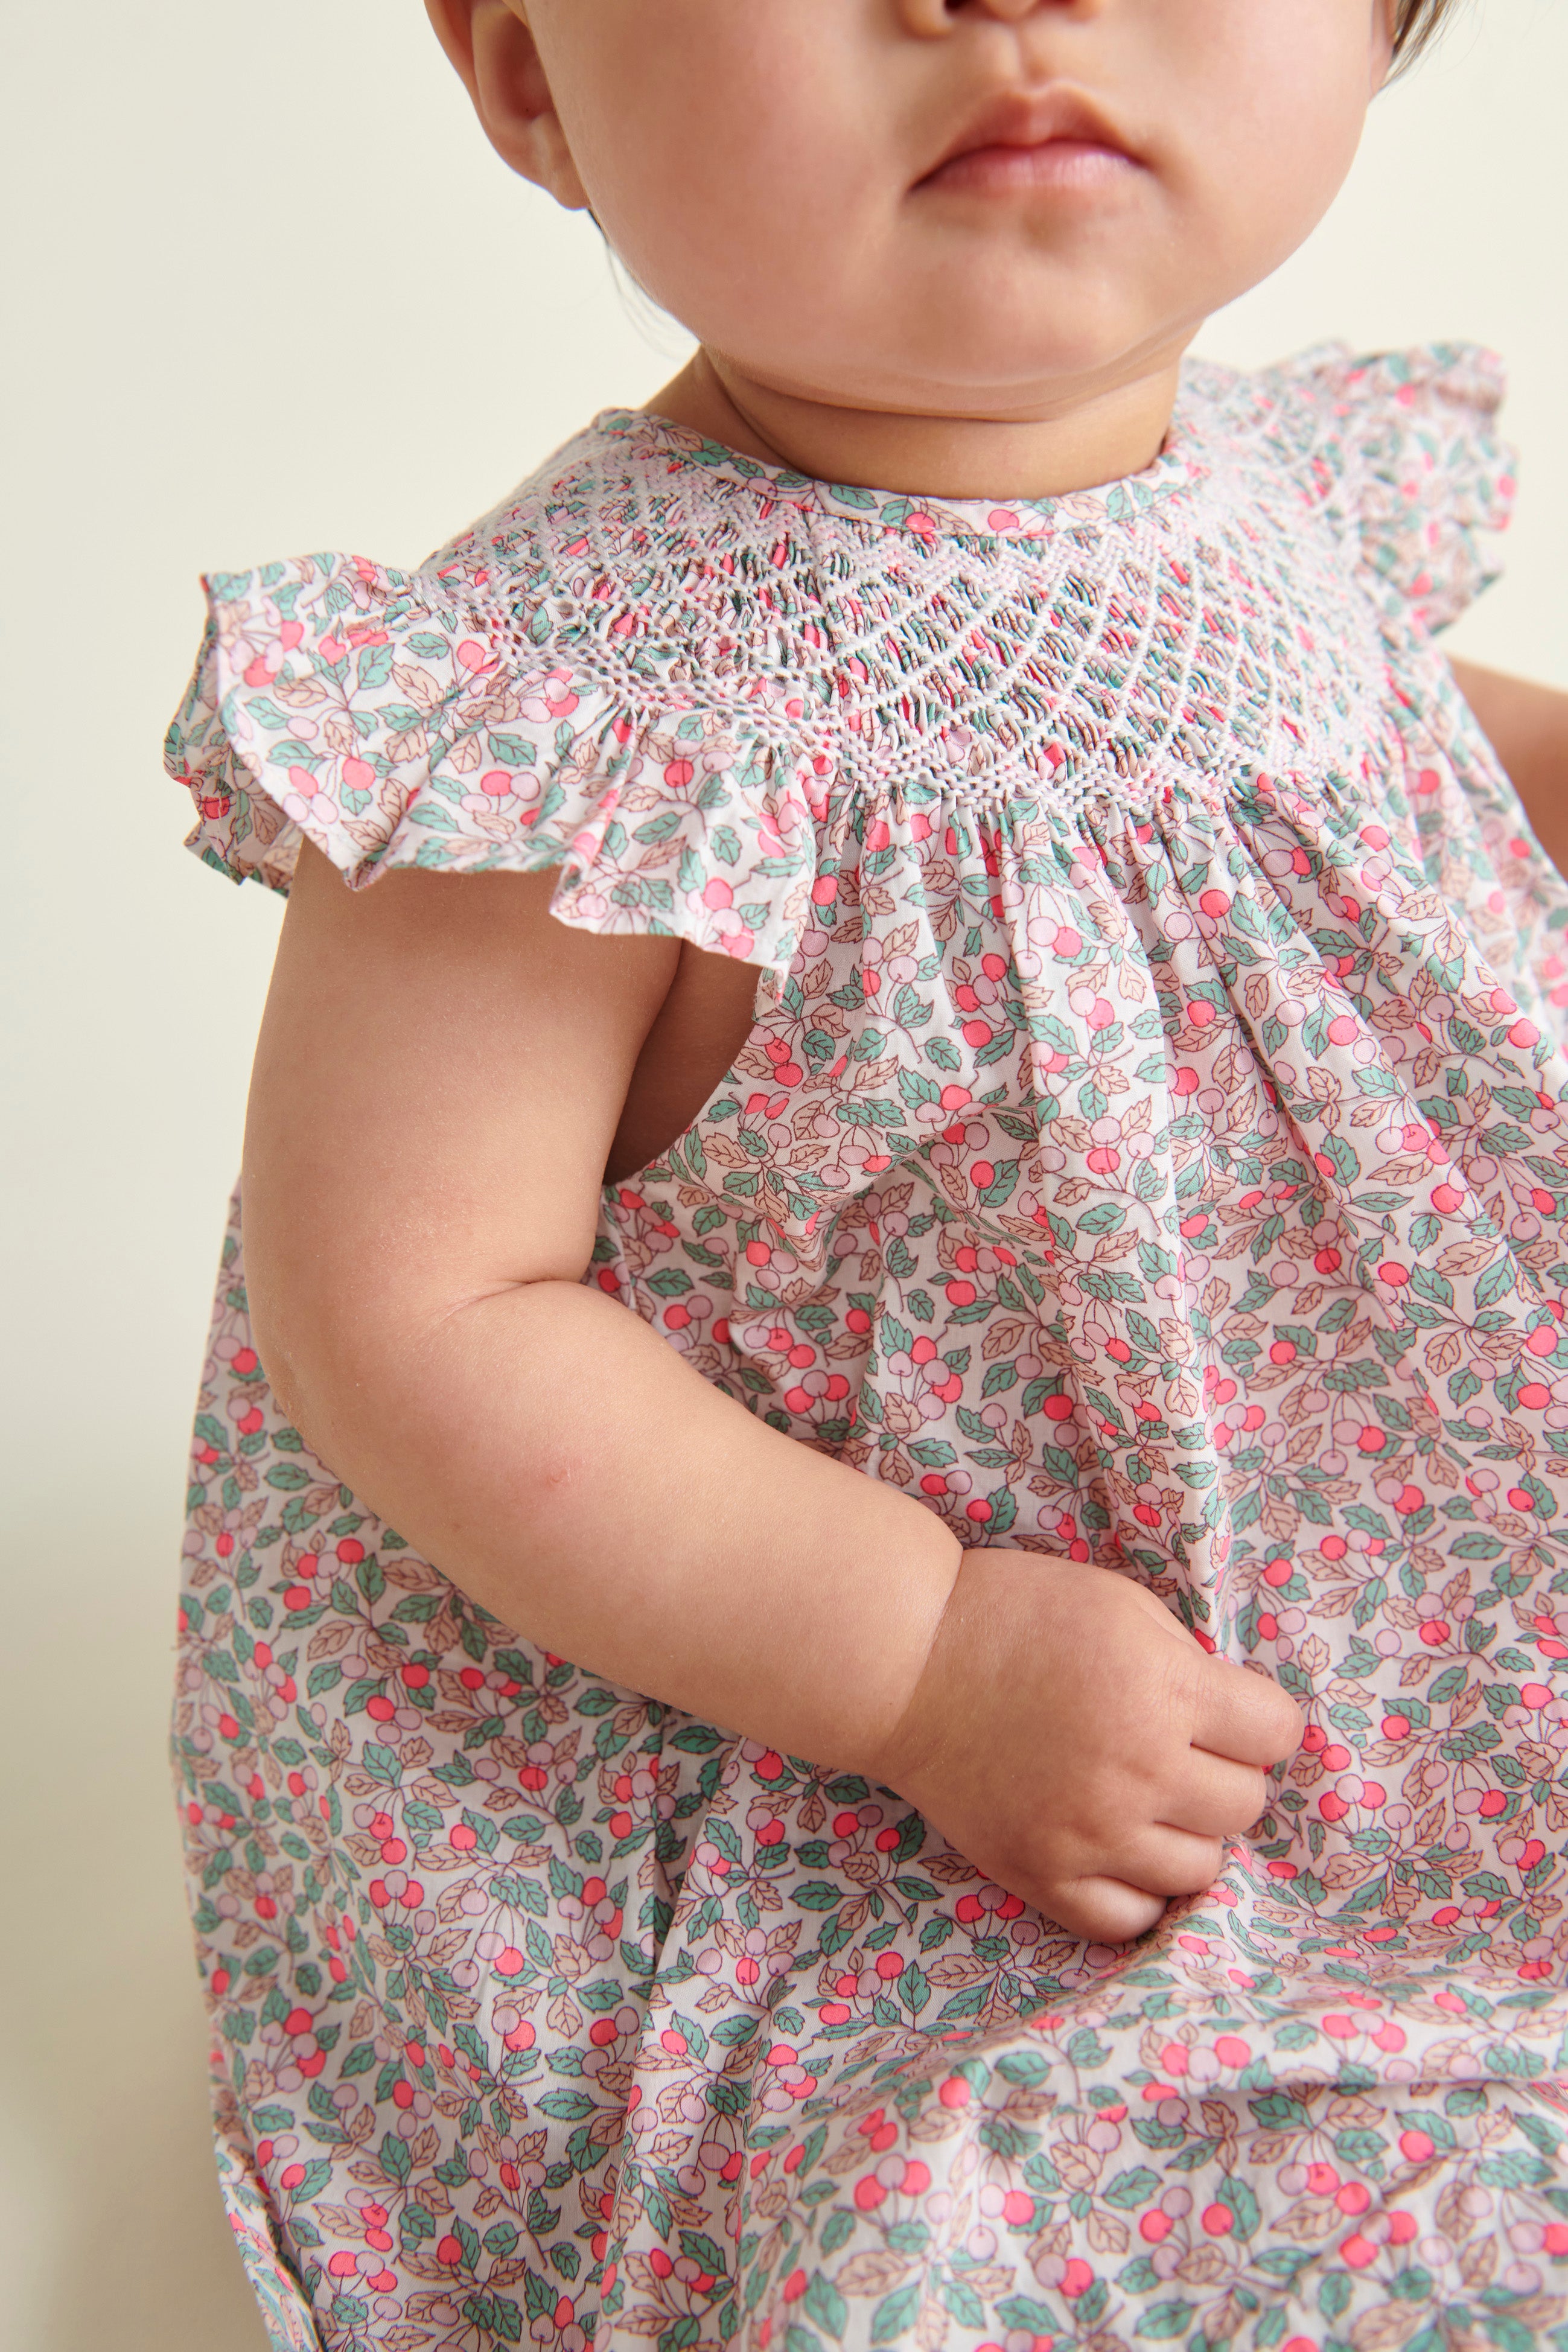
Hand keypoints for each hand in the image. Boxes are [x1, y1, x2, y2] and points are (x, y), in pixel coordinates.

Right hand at [871, 1548, 1302, 1944]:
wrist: (905, 1661)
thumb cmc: (1013, 1614)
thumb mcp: (1120, 1604)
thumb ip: (1186, 1663)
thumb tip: (1232, 1724)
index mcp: (1163, 1690)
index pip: (1276, 1733)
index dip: (1256, 1720)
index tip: (1227, 1713)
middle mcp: (1138, 1770)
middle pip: (1244, 1804)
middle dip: (1222, 1772)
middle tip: (1177, 1750)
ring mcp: (1090, 1833)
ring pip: (1199, 1868)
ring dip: (1184, 1832)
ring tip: (1144, 1799)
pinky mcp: (1043, 1874)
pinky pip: (1130, 1919)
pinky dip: (1137, 1889)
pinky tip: (1118, 1850)